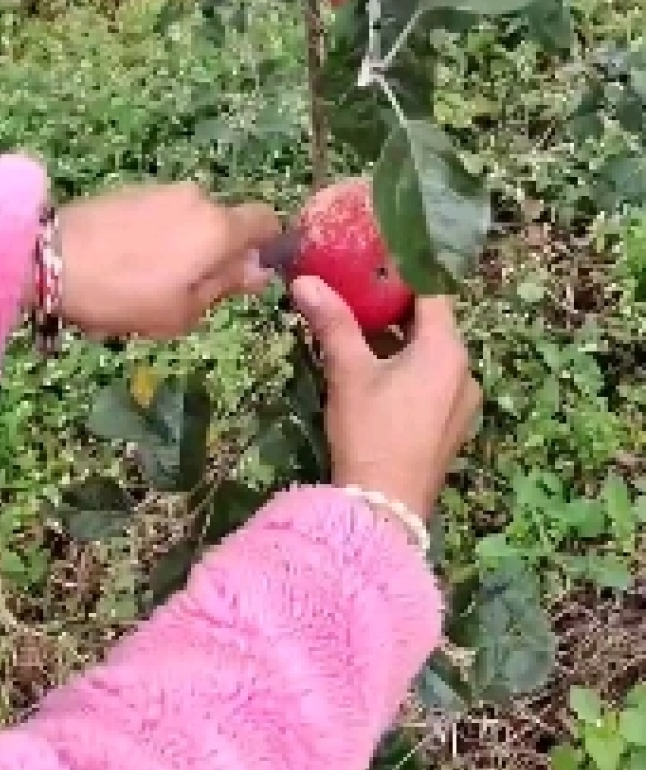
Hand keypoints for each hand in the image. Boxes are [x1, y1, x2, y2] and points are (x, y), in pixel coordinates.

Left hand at [57, 183, 280, 339]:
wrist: (50, 260)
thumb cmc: (125, 295)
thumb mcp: (182, 311)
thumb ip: (225, 286)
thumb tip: (258, 270)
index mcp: (218, 228)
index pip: (266, 220)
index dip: (266, 246)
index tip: (247, 274)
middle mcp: (197, 198)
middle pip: (224, 224)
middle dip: (216, 253)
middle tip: (188, 291)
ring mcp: (160, 190)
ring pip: (189, 220)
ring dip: (182, 246)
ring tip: (147, 281)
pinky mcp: (129, 190)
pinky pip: (159, 215)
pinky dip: (154, 237)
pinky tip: (125, 264)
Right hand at [292, 278, 479, 520]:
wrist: (384, 508)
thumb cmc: (371, 431)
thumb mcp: (348, 372)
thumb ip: (332, 322)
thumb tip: (305, 280)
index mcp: (447, 349)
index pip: (431, 292)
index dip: (403, 273)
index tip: (373, 261)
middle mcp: (464, 371)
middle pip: (433, 324)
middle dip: (396, 309)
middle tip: (358, 294)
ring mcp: (462, 403)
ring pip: (432, 356)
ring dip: (400, 342)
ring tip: (360, 333)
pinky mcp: (451, 428)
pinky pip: (433, 384)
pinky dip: (409, 370)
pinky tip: (376, 377)